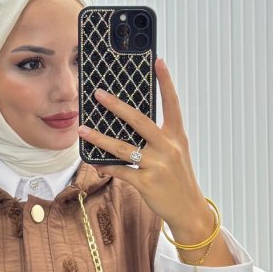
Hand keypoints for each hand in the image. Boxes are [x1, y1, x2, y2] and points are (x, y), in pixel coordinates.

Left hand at [77, 57, 234, 264]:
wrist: (189, 210)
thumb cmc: (178, 179)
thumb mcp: (176, 154)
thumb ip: (158, 138)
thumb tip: (130, 124)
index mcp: (177, 137)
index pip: (172, 104)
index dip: (166, 82)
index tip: (158, 61)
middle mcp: (168, 148)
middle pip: (140, 121)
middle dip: (117, 106)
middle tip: (99, 94)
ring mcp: (157, 166)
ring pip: (123, 148)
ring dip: (100, 138)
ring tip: (82, 129)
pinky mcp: (147, 183)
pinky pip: (121, 171)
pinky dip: (106, 167)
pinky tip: (95, 163)